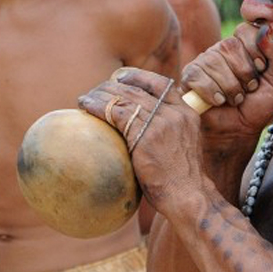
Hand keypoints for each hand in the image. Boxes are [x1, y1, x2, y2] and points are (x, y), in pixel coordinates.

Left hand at [79, 72, 204, 207]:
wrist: (187, 195)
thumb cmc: (180, 177)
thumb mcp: (182, 144)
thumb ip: (167, 129)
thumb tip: (141, 124)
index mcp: (185, 112)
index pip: (160, 83)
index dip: (137, 76)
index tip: (119, 78)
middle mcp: (174, 113)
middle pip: (137, 89)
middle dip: (112, 87)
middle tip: (95, 91)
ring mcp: (161, 123)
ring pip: (124, 98)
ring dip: (100, 96)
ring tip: (85, 99)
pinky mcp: (145, 135)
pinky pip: (116, 113)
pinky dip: (98, 107)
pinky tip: (86, 107)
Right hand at [179, 23, 272, 143]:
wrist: (236, 132)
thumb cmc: (257, 106)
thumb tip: (268, 30)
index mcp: (243, 46)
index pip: (245, 30)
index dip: (255, 50)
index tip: (261, 69)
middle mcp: (221, 49)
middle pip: (229, 46)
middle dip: (244, 73)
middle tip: (248, 89)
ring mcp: (203, 61)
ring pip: (214, 63)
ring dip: (230, 88)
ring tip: (234, 99)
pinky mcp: (188, 76)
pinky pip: (198, 77)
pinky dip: (213, 93)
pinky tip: (218, 101)